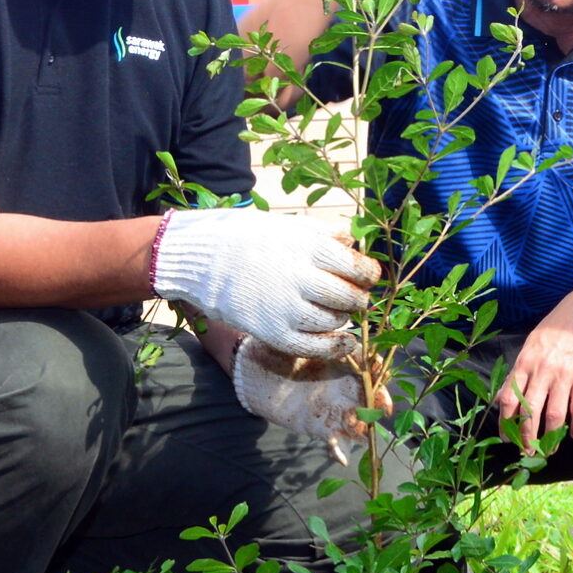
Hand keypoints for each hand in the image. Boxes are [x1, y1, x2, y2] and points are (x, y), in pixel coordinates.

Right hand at [152, 208, 380, 358]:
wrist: (202, 258)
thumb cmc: (248, 237)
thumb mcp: (289, 225)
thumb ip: (326, 233)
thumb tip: (357, 241)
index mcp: (308, 247)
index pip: (357, 268)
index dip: (369, 275)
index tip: (368, 276)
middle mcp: (300, 277)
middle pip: (349, 297)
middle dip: (358, 299)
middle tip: (354, 297)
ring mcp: (286, 307)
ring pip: (335, 322)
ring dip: (343, 319)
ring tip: (337, 311)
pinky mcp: (272, 331)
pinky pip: (313, 346)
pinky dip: (334, 347)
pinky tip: (344, 343)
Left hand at [231, 337, 387, 462]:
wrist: (250, 368)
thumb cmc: (277, 346)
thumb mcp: (304, 340)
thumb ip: (327, 342)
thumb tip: (352, 342)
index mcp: (343, 365)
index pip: (370, 370)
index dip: (379, 373)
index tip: (381, 373)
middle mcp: (342, 388)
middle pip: (369, 399)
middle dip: (379, 404)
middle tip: (381, 409)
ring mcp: (330, 409)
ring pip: (356, 422)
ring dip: (362, 427)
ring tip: (357, 428)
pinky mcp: (315, 426)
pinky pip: (333, 440)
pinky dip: (340, 450)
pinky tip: (341, 457)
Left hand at [495, 287, 572, 451]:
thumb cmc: (555, 329)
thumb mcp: (530, 345)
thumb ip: (517, 373)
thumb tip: (502, 398)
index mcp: (525, 363)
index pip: (510, 399)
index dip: (506, 423)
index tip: (507, 439)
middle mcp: (542, 371)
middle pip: (530, 412)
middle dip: (526, 438)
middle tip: (527, 453)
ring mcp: (564, 376)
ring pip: (554, 416)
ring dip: (551, 438)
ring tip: (550, 450)